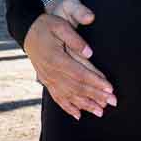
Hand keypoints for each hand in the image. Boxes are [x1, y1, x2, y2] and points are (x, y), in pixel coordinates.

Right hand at [24, 0, 116, 120]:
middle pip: (77, 87)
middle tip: (113, 102)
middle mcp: (52, 73)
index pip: (80, 73)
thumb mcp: (60, 25)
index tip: (110, 88)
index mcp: (56, 58)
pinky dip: (68, 108)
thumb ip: (75, 39)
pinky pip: (58, 98)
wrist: (27, 31)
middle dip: (96, 96)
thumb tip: (90, 53)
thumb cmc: (46, 26)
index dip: (95, 82)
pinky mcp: (46, 82)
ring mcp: (48, 79)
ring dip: (85, 105)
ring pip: (69, 96)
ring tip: (100, 112)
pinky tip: (78, 115)